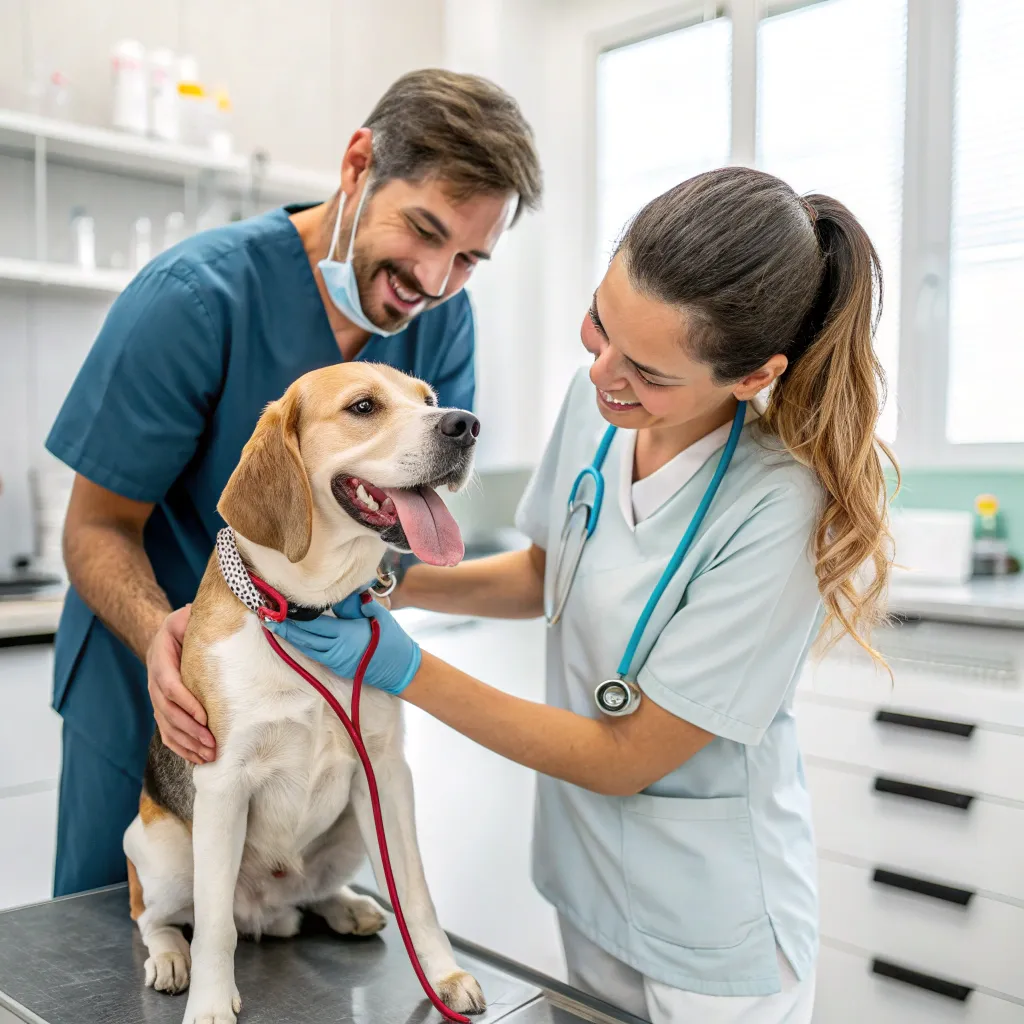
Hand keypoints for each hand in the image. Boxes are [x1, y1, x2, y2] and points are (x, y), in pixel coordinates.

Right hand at [146, 605, 215, 763]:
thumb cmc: (183, 624)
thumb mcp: (186, 615)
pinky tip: (195, 758)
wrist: (165, 633)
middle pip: (167, 711)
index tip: (204, 717)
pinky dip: (180, 747)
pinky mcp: (162, 708)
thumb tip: (207, 617)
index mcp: (160, 657)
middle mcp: (154, 680)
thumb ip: (194, 618)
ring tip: (209, 756)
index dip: (185, 703)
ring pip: (166, 725)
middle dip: (189, 730)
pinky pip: (167, 732)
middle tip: (211, 744)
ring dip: (187, 743)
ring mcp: (156, 696)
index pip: (170, 685)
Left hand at [267, 595, 420, 694]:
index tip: (279, 608)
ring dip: (289, 637)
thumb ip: (357, 604)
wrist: (400, 668)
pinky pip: (313, 654)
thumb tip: (341, 592)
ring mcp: (335, 661)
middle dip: (284, 628)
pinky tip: (292, 637)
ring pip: (305, 648)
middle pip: (303, 638)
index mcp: (346, 635)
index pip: (312, 625)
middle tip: (266, 616)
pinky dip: (300, 644)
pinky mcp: (336, 667)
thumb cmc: (392, 639)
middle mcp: (336, 650)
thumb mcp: (377, 614)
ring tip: (273, 626)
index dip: (293, 618)